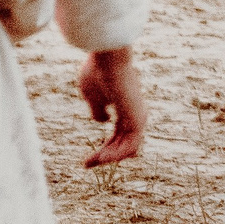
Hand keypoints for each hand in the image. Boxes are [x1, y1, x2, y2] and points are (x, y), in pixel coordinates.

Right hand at [78, 48, 145, 166]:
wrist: (107, 59)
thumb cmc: (97, 73)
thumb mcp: (92, 95)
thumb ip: (97, 110)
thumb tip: (101, 121)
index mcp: (125, 110)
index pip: (118, 136)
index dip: (104, 148)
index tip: (87, 157)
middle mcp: (135, 116)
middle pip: (122, 145)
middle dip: (104, 156)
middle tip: (86, 164)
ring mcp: (138, 119)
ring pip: (126, 148)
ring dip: (108, 158)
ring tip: (90, 162)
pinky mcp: (137, 120)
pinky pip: (128, 145)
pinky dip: (114, 154)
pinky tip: (99, 157)